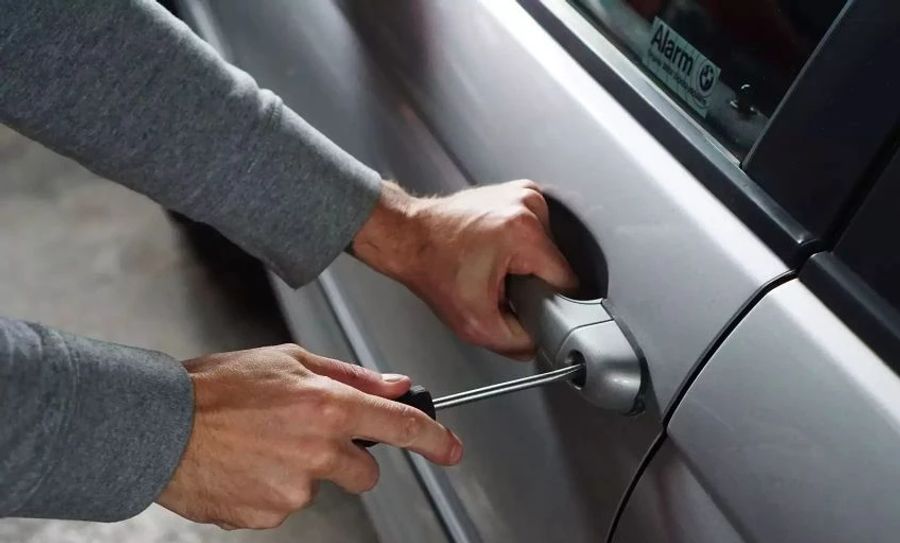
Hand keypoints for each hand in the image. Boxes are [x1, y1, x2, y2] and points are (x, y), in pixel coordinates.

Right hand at [157, 344, 461, 529]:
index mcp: (327, 406)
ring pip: (320, 487)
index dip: (435, 440)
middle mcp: (317, 451)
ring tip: (261, 445)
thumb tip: (395, 385)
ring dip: (302, 470)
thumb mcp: (288, 360)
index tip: (451, 449)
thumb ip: (350, 375)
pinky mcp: (269, 516)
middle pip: (365, 471)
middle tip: (307, 436)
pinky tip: (247, 465)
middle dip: (348, 458)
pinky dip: (272, 488)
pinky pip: (286, 504)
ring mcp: (293, 489)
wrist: (158, 426)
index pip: (401, 427)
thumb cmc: (217, 387)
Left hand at [352, 180, 577, 358]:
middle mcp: (529, 205)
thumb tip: (540, 342)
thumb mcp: (476, 324)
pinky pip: (536, 232)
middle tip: (500, 285)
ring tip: (495, 266)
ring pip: (548, 248)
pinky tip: (496, 251)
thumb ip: (517, 343)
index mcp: (524, 233)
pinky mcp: (518, 192)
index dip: (549, 302)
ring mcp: (524, 194)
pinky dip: (521, 246)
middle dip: (533, 281)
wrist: (409, 237)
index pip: (567, 281)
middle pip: (556, 264)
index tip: (525, 304)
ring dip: (527, 264)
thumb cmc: (432, 268)